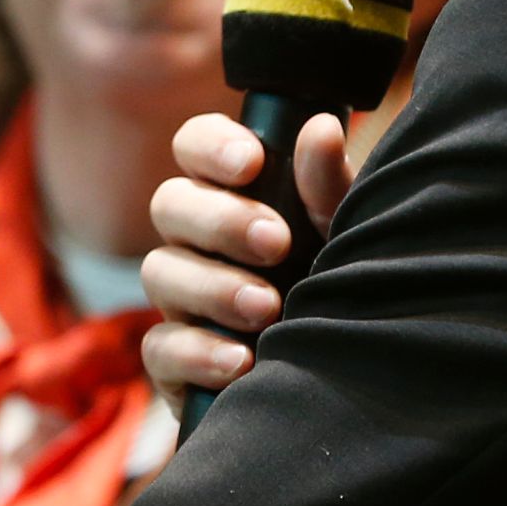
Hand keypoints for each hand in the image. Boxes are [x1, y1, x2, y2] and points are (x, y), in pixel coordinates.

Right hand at [143, 110, 355, 415]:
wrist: (346, 379)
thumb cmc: (337, 283)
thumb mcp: (344, 232)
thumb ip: (328, 185)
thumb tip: (320, 126)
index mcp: (234, 192)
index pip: (194, 145)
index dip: (211, 146)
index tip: (252, 162)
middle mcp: (197, 238)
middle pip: (170, 203)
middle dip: (221, 220)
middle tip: (277, 243)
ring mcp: (180, 299)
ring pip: (160, 271)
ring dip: (214, 287)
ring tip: (267, 309)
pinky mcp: (174, 361)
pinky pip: (160, 348)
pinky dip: (198, 353)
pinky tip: (242, 361)